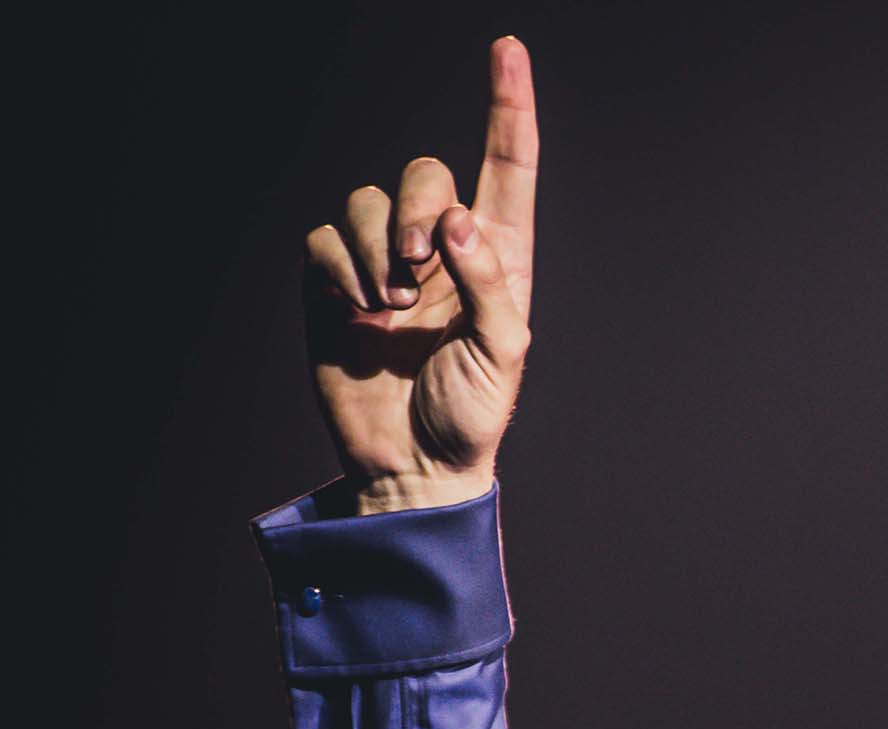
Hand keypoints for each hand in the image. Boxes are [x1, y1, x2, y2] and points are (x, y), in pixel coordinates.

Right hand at [302, 37, 538, 514]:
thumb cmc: (471, 415)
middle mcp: (442, 249)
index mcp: (498, 257)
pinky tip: (358, 311)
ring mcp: (385, 263)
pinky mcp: (335, 283)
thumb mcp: (503, 354)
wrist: (412, 466)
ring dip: (377, 247)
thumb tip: (456, 223)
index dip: (508, 106)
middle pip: (424, 173)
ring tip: (391, 308)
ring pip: (366, 199)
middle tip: (417, 272)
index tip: (508, 48)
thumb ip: (487, 283)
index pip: (507, 166)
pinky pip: (324, 237)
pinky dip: (339, 266)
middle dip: (415, 209)